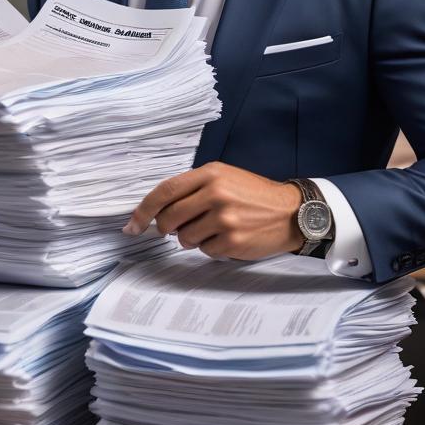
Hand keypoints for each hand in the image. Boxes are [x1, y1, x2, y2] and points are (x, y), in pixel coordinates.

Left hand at [123, 162, 304, 259]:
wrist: (292, 212)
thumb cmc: (253, 194)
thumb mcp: (224, 178)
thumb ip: (192, 189)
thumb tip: (158, 212)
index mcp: (210, 174)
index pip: (165, 191)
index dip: (144, 210)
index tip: (133, 224)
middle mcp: (216, 194)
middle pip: (169, 218)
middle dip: (166, 227)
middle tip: (176, 228)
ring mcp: (225, 219)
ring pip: (185, 238)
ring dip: (191, 238)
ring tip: (212, 229)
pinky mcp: (233, 241)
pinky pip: (204, 250)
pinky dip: (210, 247)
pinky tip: (227, 238)